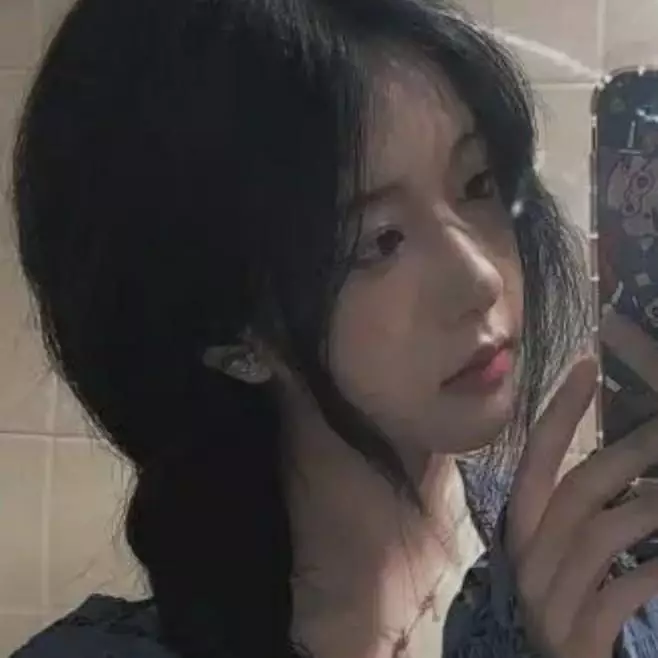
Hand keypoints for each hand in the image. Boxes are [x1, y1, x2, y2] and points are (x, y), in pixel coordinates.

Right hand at [506, 356, 657, 657]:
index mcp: (524, 529)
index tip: (586, 366)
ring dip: (651, 508)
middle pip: (576, 490)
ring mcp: (546, 599)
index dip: (560, 412)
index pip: (537, 459)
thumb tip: (628, 454)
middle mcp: (526, 556)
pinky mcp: (574, 637)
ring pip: (599, 534)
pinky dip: (655, 571)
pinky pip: (621, 591)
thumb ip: (590, 506)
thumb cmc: (574, 601)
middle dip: (629, 455)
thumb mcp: (573, 549)